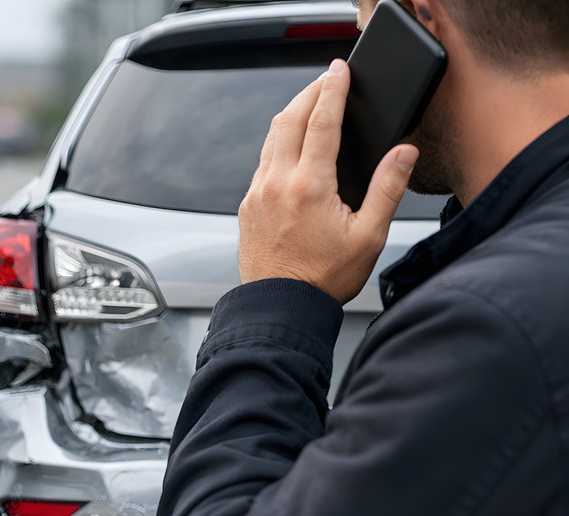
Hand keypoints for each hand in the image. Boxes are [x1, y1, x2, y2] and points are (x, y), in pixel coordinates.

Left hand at [238, 59, 418, 304]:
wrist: (280, 308)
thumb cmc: (323, 279)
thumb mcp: (368, 236)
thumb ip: (389, 189)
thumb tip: (404, 152)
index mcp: (309, 186)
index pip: (321, 121)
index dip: (333, 89)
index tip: (340, 70)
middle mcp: (277, 184)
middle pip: (289, 119)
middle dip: (309, 93)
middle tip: (327, 79)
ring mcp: (257, 194)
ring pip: (271, 138)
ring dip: (291, 114)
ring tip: (310, 104)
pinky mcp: (248, 206)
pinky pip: (262, 162)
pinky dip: (278, 143)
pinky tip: (291, 147)